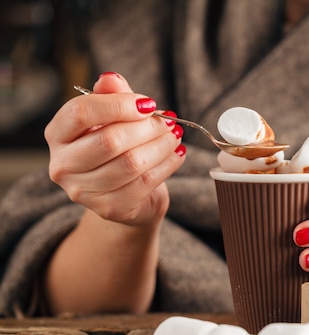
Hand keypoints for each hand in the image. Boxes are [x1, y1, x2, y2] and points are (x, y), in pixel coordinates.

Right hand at [44, 72, 185, 226]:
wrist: (127, 195)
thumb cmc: (118, 149)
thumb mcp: (114, 119)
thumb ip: (112, 97)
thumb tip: (111, 79)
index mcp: (58, 134)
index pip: (80, 112)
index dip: (118, 105)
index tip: (148, 103)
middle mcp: (63, 165)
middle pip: (110, 140)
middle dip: (147, 128)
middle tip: (169, 121)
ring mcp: (84, 191)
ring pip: (131, 163)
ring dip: (161, 146)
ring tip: (175, 136)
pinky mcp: (109, 208)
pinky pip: (145, 183)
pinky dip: (167, 165)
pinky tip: (177, 154)